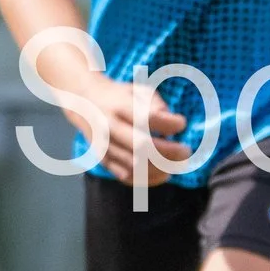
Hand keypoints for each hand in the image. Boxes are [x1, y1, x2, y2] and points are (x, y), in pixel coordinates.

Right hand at [78, 73, 192, 184]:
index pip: (148, 118)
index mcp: (120, 106)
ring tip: (176, 165)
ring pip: (135, 166)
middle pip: (143, 146)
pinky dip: (148, 180)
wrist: (84, 103)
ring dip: (161, 169)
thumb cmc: (120, 96)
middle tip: (185, 152)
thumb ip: (157, 104)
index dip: (170, 124)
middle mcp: (110, 127)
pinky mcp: (103, 160)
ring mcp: (105, 146)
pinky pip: (126, 177)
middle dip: (169, 152)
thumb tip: (172, 126)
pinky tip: (163, 175)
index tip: (181, 123)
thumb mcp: (138, 90)